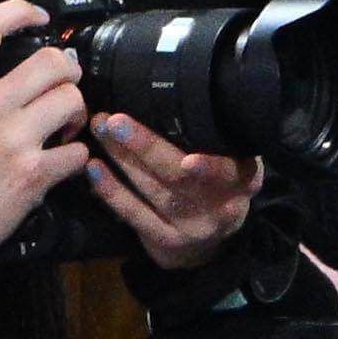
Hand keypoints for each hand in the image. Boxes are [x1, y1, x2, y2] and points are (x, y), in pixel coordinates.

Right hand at [0, 2, 91, 338]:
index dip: (20, 10)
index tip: (39, 16)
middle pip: (54, 61)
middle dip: (67, 73)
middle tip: (62, 89)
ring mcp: (11, 140)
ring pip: (74, 100)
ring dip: (77, 115)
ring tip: (63, 128)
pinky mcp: (33, 173)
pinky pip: (79, 150)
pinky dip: (76, 158)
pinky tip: (59, 164)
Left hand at [88, 119, 258, 270]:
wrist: (210, 242)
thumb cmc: (220, 185)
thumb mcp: (234, 164)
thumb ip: (218, 140)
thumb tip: (179, 96)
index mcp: (244, 180)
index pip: (228, 171)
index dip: (209, 168)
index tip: (188, 160)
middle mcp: (221, 207)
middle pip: (179, 177)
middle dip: (146, 147)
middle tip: (115, 121)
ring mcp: (191, 226)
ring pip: (152, 189)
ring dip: (121, 158)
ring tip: (99, 130)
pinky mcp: (163, 240)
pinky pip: (134, 212)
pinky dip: (111, 190)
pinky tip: (93, 167)